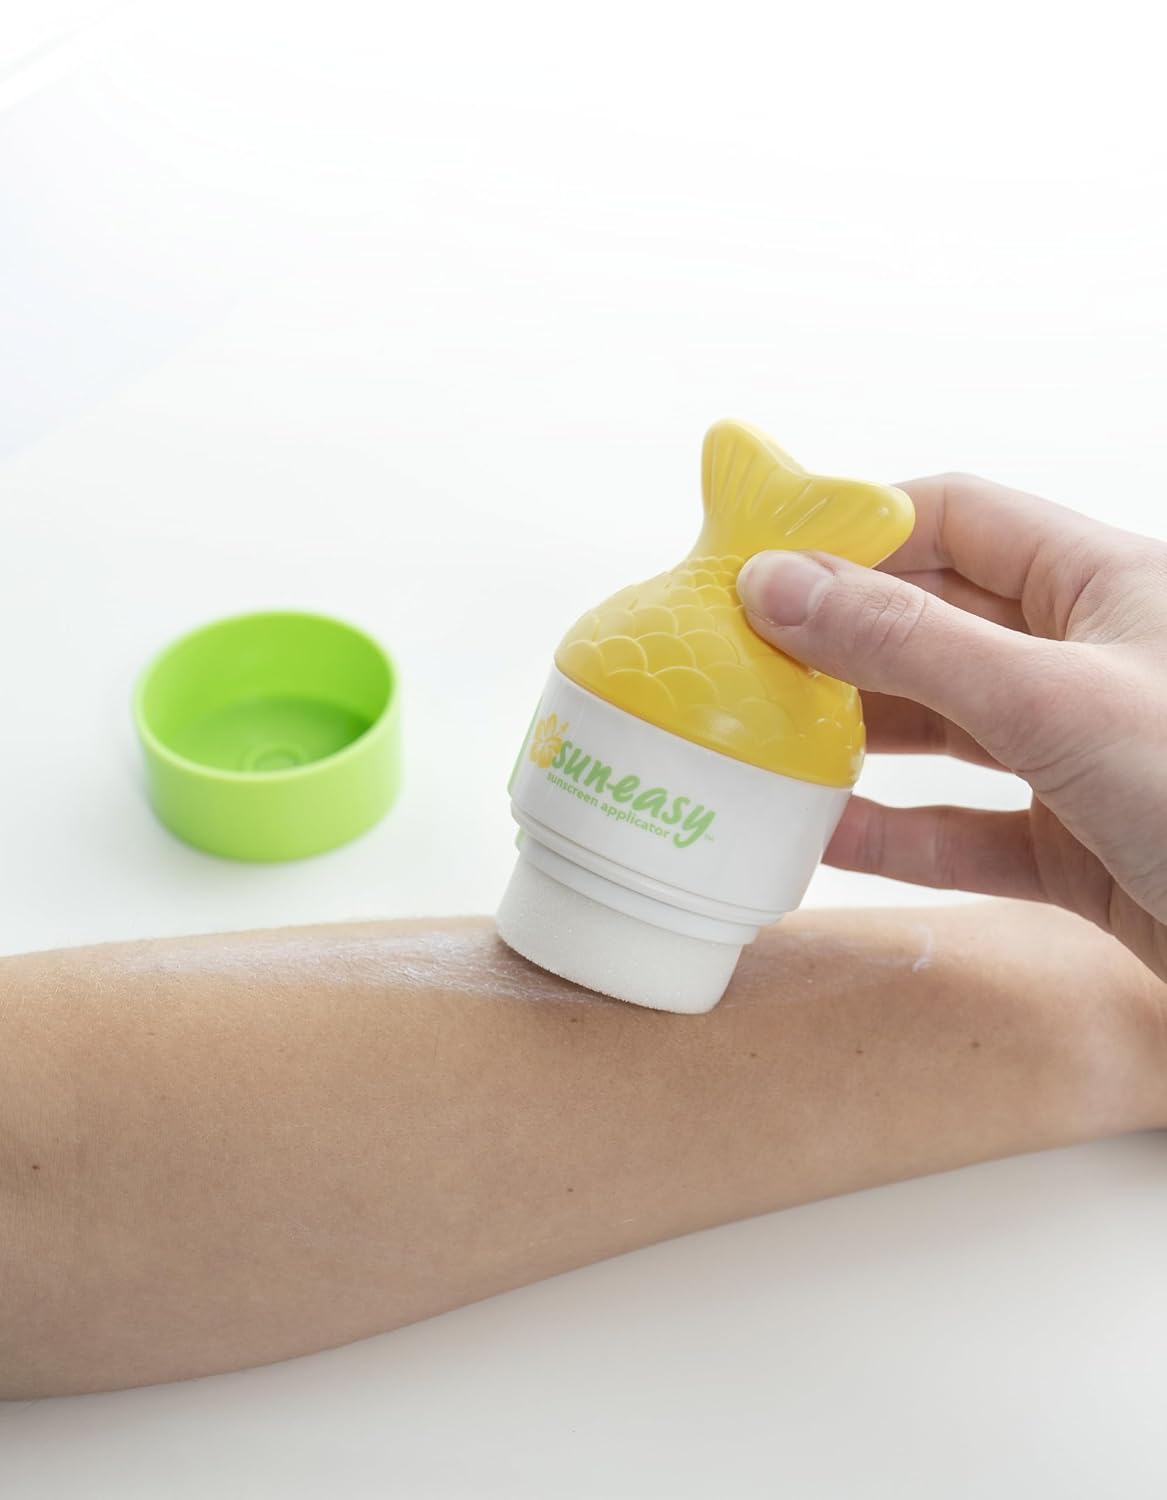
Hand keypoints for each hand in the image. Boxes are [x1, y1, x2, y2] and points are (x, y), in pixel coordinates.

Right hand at [736, 473, 1166, 981]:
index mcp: (1102, 584)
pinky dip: (893, 834)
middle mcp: (1085, 660)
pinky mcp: (1073, 849)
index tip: (756, 555)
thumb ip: (910, 643)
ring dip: (855, 738)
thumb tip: (775, 582)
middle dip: (835, 640)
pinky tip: (820, 835)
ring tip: (761, 741)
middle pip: (933, 623)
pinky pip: (962, 831)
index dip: (854, 527)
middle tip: (734, 660)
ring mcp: (1078, 757)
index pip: (954, 518)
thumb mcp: (1053, 701)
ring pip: (942, 729)